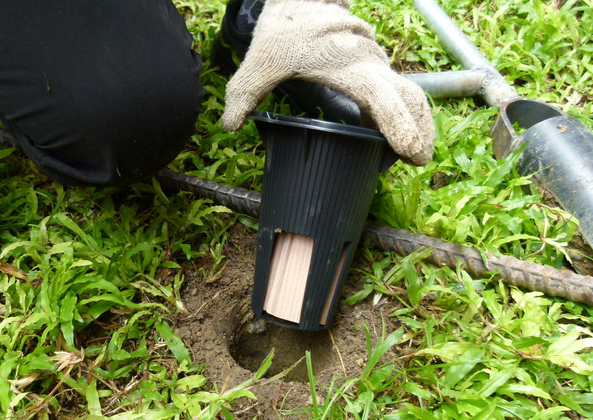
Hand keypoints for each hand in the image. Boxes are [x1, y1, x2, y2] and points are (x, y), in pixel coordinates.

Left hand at [221, 0, 434, 165]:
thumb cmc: (283, 28)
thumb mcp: (258, 61)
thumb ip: (243, 93)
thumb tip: (229, 126)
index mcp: (347, 65)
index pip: (382, 98)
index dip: (398, 125)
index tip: (409, 152)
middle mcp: (369, 64)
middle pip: (409, 98)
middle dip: (419, 131)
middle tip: (417, 162)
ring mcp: (374, 63)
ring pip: (406, 93)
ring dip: (414, 123)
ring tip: (412, 154)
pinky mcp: (372, 65)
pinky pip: (397, 89)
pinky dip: (402, 111)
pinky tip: (394, 134)